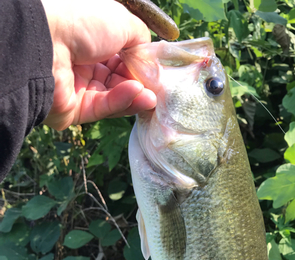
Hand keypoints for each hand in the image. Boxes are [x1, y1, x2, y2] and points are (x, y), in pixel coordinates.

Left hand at [41, 0, 156, 129]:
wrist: (45, 42)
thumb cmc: (82, 22)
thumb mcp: (121, 22)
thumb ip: (140, 40)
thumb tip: (151, 60)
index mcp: (90, 39)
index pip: (121, 56)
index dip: (139, 63)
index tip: (156, 70)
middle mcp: (83, 63)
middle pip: (119, 79)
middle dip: (139, 83)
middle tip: (157, 88)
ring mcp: (79, 88)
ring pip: (114, 96)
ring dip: (135, 95)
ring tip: (151, 97)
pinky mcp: (75, 110)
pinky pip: (103, 107)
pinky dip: (121, 101)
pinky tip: (137, 94)